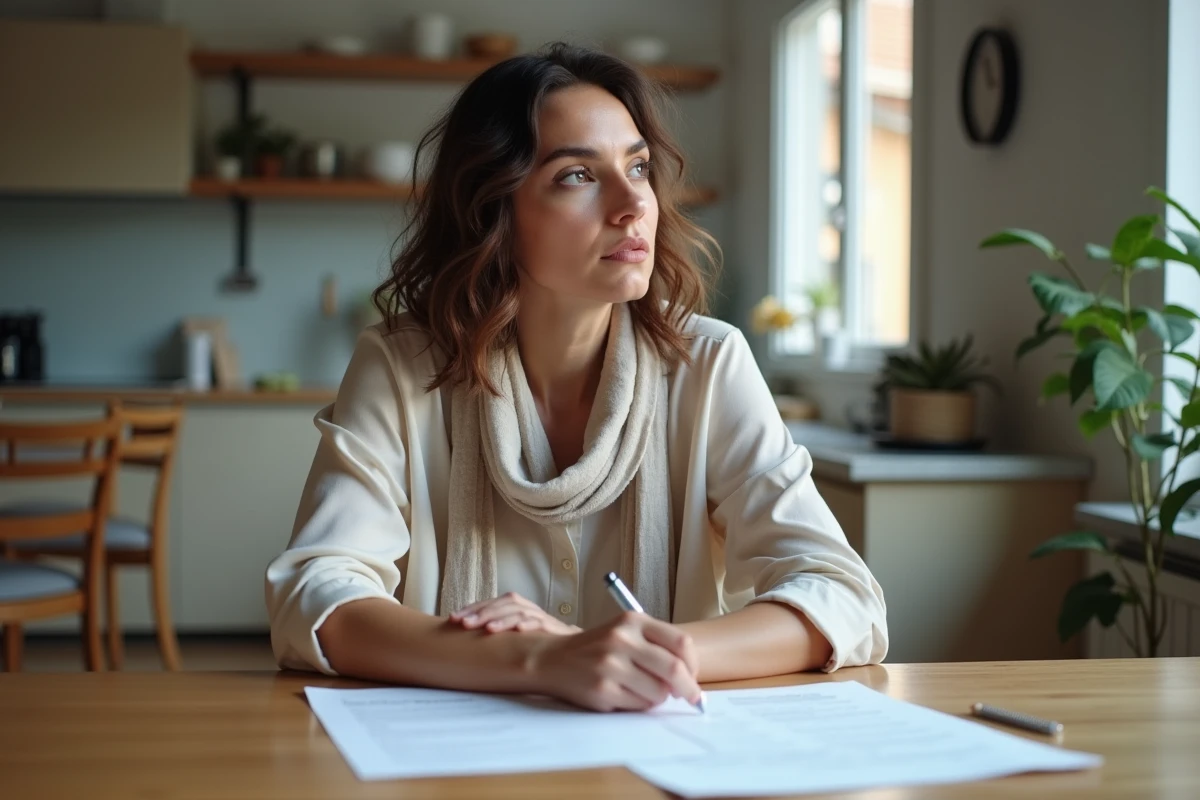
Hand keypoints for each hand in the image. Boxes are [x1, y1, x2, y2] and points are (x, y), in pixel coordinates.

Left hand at [449, 592, 580, 635]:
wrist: (566, 647)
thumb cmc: (533, 639)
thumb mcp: (511, 633)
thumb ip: (492, 630)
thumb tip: (461, 636)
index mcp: (513, 607)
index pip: (489, 602)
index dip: (471, 609)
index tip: (452, 619)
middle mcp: (525, 607)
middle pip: (502, 604)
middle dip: (481, 613)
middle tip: (463, 623)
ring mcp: (539, 616)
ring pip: (519, 612)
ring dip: (502, 619)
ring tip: (488, 629)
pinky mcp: (551, 627)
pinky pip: (540, 623)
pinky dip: (529, 624)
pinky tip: (518, 630)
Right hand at [525, 611, 701, 711]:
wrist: (553, 658)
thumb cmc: (597, 648)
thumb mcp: (625, 632)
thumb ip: (656, 646)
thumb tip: (688, 677)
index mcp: (633, 621)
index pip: (680, 642)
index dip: (693, 664)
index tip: (693, 675)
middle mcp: (622, 639)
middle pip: (674, 669)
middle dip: (688, 688)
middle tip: (691, 697)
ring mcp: (611, 665)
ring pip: (658, 692)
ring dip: (659, 698)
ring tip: (644, 691)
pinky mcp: (602, 689)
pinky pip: (639, 706)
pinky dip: (641, 705)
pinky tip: (626, 695)